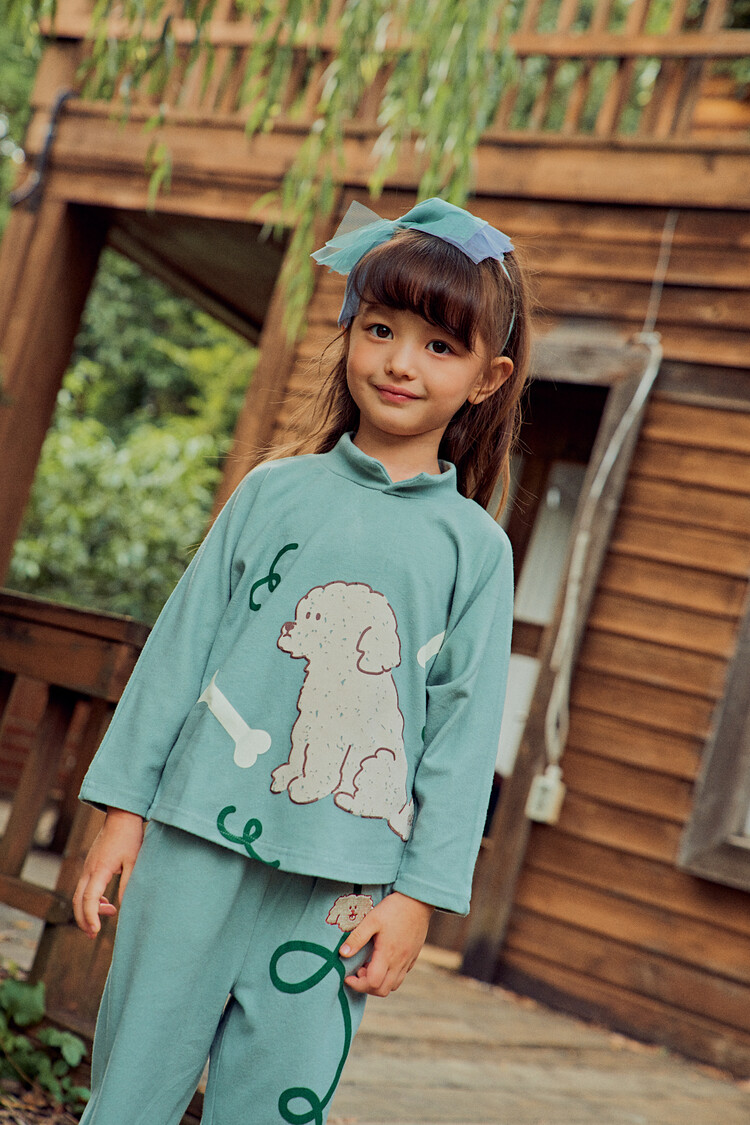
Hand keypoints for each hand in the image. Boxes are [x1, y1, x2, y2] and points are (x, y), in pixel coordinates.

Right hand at [73, 808, 144, 938]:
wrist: (121, 817)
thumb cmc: (130, 838)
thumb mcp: (135, 861)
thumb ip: (128, 884)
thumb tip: (123, 906)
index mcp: (100, 870)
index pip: (89, 899)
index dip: (91, 917)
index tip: (96, 931)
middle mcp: (89, 870)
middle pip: (78, 901)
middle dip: (83, 920)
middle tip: (94, 935)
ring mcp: (87, 867)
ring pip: (79, 895)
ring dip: (88, 910)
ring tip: (108, 916)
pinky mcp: (90, 865)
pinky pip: (85, 887)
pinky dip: (91, 899)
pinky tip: (106, 904)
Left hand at [339, 891, 433, 996]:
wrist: (417, 900)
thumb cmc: (393, 909)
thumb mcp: (371, 920)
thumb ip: (357, 938)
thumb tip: (343, 954)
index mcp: (387, 954)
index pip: (373, 983)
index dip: (358, 984)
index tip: (348, 975)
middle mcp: (399, 962)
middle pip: (383, 990)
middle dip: (367, 987)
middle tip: (358, 970)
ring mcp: (408, 960)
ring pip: (394, 985)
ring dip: (379, 982)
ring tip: (370, 965)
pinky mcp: (413, 956)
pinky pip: (402, 975)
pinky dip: (390, 975)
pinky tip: (383, 960)